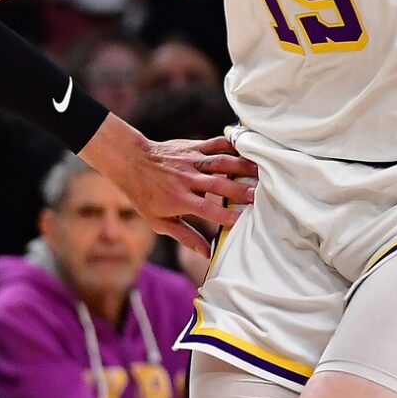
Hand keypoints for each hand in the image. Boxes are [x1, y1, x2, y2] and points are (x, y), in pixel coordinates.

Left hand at [81, 123, 255, 258]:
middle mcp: (187, 179)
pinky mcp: (194, 147)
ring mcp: (192, 161)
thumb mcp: (159, 221)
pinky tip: (251, 150)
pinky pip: (217, 144)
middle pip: (219, 185)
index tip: (243, 221)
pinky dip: (234, 146)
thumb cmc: (145, 195)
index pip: (207, 209)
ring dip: (244, 167)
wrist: (132, 161)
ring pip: (222, 162)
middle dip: (241, 191)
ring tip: (264, 173)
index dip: (225, 216)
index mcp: (179, 199)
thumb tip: (207, 253)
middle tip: (261, 196)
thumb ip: (185, 237)